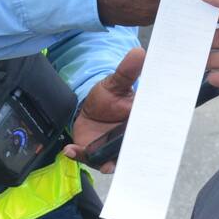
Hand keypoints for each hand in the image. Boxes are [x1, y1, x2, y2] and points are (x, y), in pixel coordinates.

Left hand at [64, 47, 144, 172]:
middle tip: (120, 161)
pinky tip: (70, 150)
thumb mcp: (116, 83)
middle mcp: (126, 141)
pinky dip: (79, 155)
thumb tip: (140, 53)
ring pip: (110, 161)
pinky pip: (87, 157)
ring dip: (104, 163)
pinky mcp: (92, 153)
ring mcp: (109, 150)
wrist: (89, 107)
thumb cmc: (108, 97)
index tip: (143, 142)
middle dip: (127, 158)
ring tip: (102, 165)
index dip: (148, 142)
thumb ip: (127, 71)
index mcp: (138, 124)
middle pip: (131, 154)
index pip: (147, 135)